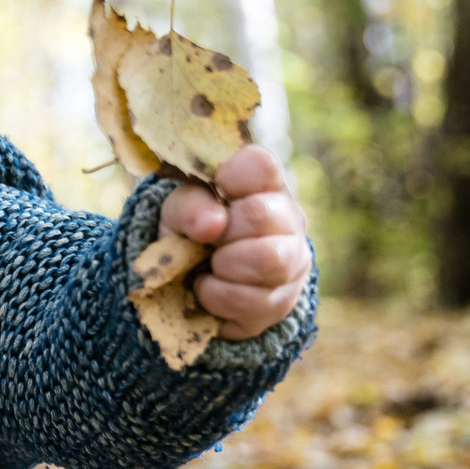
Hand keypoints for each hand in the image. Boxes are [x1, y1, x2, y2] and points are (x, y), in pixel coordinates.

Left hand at [156, 145, 311, 340]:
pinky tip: (210, 289)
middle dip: (222, 232)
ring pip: (267, 259)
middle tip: (209, 240)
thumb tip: (211, 222)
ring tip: (211, 266)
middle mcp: (288, 219)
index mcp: (264, 185)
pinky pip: (249, 299)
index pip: (261, 165)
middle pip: (261, 214)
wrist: (189, 290)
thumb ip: (189, 205)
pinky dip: (216, 296)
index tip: (215, 193)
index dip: (232, 177)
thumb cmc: (191, 237)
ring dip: (224, 264)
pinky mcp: (281, 303)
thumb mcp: (178, 212)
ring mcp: (291, 262)